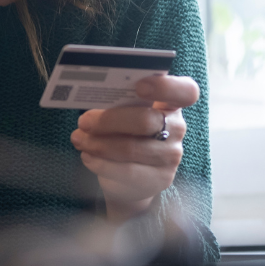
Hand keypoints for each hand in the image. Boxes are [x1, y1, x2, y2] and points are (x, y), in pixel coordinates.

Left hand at [70, 74, 199, 221]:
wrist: (129, 177)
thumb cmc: (123, 132)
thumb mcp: (122, 113)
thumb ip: (116, 101)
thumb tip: (88, 93)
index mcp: (170, 103)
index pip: (185, 91)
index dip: (166, 86)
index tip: (139, 86)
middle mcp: (176, 129)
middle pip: (147, 121)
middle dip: (109, 120)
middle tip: (83, 121)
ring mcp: (171, 156)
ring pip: (131, 148)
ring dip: (98, 143)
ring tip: (78, 139)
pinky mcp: (159, 179)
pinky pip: (126, 171)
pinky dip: (101, 163)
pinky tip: (87, 156)